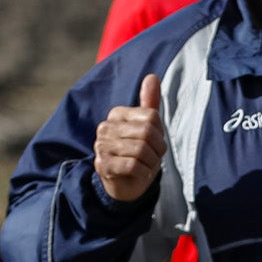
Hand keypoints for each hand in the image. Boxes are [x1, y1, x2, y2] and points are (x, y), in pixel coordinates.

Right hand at [93, 73, 167, 203]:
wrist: (125, 184)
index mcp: (117, 114)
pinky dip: (144, 172)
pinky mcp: (102, 165)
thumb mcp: (147, 128)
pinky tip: (141, 174)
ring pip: (141, 150)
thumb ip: (149, 103)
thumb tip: (152, 76)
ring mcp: (101, 146)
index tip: (155, 144)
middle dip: (157, 150)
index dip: (160, 134)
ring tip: (147, 166)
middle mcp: (106, 127)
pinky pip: (133, 165)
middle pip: (146, 132)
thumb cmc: (137, 154)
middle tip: (153, 158)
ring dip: (151, 163)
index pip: (151, 117)